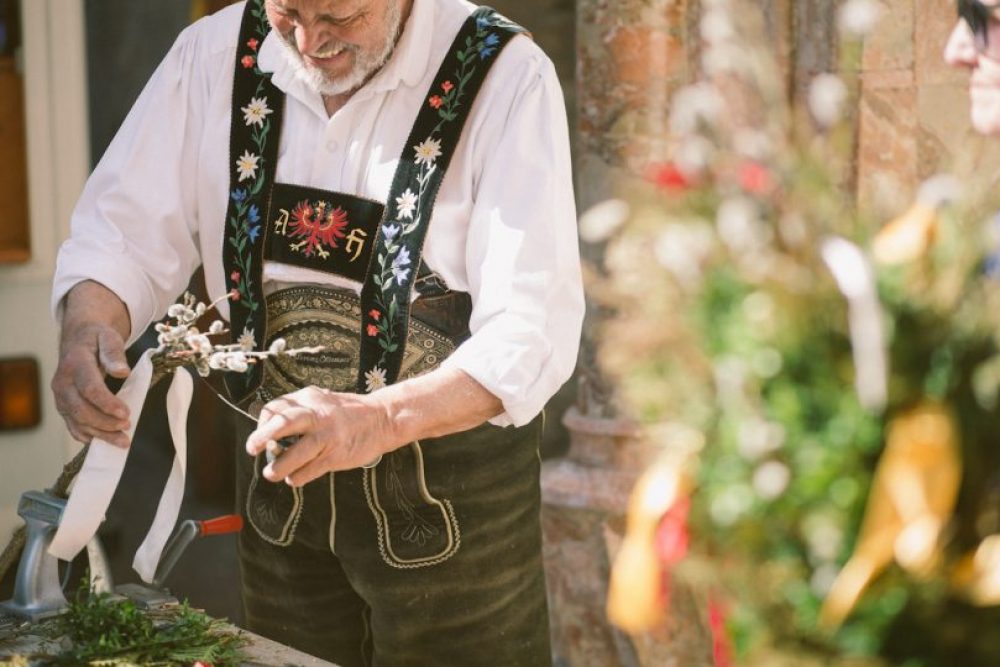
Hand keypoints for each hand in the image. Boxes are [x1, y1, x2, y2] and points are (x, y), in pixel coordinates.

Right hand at [52, 321, 131, 446]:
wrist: (78, 339)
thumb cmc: (97, 338)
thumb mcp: (108, 337)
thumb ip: (114, 353)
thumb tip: (122, 372)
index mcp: (75, 364)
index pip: (89, 388)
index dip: (107, 403)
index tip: (126, 413)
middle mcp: (62, 382)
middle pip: (80, 409)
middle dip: (104, 422)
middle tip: (127, 427)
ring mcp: (60, 397)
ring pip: (77, 421)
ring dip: (100, 434)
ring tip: (123, 441)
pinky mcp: (63, 406)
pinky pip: (72, 426)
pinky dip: (88, 436)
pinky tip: (103, 442)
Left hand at [245, 386, 392, 485]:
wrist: (382, 419)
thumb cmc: (346, 413)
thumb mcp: (321, 400)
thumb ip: (298, 411)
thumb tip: (268, 432)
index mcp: (309, 398)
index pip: (275, 409)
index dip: (263, 424)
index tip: (261, 438)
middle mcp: (317, 414)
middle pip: (282, 423)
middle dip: (262, 437)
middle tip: (252, 449)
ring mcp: (327, 436)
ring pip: (295, 454)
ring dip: (278, 467)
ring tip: (271, 474)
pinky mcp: (336, 455)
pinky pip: (309, 470)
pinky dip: (297, 477)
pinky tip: (295, 478)